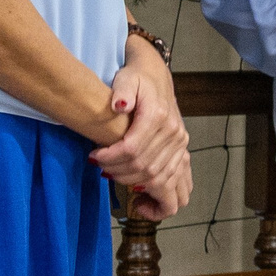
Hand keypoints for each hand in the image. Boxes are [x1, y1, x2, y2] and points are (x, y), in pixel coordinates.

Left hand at [91, 36, 191, 214]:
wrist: (157, 77)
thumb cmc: (137, 79)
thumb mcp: (126, 78)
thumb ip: (122, 89)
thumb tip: (119, 104)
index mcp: (158, 116)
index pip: (132, 149)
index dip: (110, 158)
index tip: (93, 157)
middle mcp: (174, 134)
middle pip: (144, 168)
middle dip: (118, 173)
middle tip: (101, 169)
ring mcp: (180, 146)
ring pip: (160, 181)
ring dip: (135, 185)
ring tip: (116, 179)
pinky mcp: (182, 154)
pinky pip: (178, 186)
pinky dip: (161, 199)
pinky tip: (142, 198)